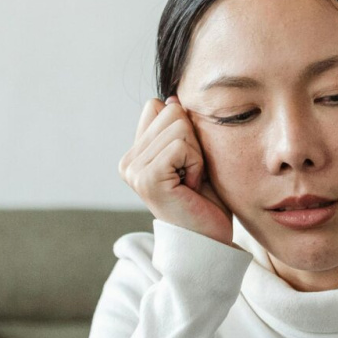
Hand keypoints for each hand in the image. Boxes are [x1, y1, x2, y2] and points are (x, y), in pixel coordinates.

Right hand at [119, 96, 232, 244]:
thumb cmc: (206, 202)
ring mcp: (134, 170)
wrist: (209, 240)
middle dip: (194, 142)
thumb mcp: (194, 156)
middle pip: (171, 111)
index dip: (186, 129)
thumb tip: (171, 96)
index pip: (159, 106)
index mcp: (135, 153)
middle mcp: (128, 161)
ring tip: (191, 181)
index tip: (188, 162)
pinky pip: (182, 145)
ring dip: (197, 155)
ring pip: (179, 126)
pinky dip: (196, 163)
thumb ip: (180, 130)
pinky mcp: (147, 178)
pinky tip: (190, 186)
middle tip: (192, 175)